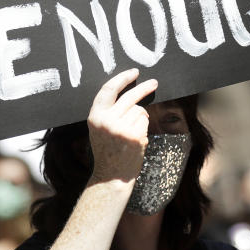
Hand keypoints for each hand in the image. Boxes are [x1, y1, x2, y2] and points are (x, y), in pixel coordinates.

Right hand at [87, 69, 157, 184]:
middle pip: (129, 96)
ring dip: (141, 118)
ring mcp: (121, 128)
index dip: (122, 78)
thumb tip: (130, 94)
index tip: (134, 72)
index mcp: (95, 116)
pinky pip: (145, 121)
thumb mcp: (100, 129)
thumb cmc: (108, 151)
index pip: (108, 90)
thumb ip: (109, 112)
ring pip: (140, 110)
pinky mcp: (134, 135)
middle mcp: (106, 120)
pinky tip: (136, 140)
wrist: (111, 176)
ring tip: (131, 134)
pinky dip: (144, 127)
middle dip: (144, 87)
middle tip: (154, 82)